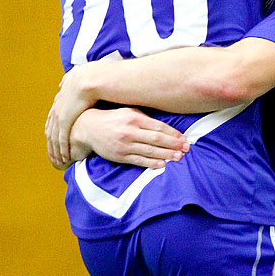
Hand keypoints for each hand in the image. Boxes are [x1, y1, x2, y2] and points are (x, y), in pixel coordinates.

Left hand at [45, 63, 100, 164]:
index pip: (52, 117)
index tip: (51, 136)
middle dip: (51, 143)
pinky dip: (62, 150)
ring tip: (58, 161)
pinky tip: (64, 158)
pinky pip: (61, 140)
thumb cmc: (89, 78)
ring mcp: (59, 116)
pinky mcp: (64, 122)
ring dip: (55, 150)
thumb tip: (66, 79)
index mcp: (60, 100)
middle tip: (53, 154)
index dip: (51, 127)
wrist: (89, 80)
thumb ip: (69, 80)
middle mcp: (56, 109)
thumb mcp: (74, 79)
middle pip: (50, 130)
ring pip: (53, 138)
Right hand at [57, 107, 189, 168]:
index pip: (159, 127)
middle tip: (186, 149)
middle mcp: (130, 131)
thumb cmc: (113, 119)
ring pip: (150, 151)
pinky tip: (162, 164)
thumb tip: (166, 126)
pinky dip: (151, 163)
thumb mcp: (129, 111)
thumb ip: (146, 117)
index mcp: (134, 118)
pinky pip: (139, 160)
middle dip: (174, 145)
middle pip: (157, 139)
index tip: (184, 138)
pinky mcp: (119, 156)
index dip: (174, 134)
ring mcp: (124, 145)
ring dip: (166, 155)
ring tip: (178, 157)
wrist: (88, 128)